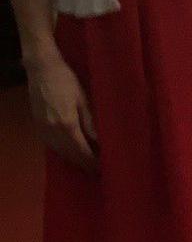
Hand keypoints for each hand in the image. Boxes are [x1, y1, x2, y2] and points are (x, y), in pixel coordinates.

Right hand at [26, 51, 96, 170]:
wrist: (42, 70)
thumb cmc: (67, 81)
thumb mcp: (84, 100)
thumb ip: (90, 123)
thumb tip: (100, 142)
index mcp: (67, 125)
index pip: (82, 151)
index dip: (92, 161)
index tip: (103, 168)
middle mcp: (52, 132)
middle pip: (70, 155)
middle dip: (84, 164)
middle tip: (98, 171)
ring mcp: (43, 130)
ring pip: (60, 152)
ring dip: (73, 160)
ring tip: (87, 165)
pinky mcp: (38, 127)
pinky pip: (52, 146)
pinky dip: (63, 152)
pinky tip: (72, 153)